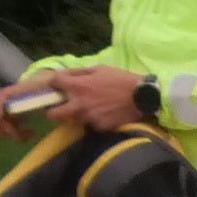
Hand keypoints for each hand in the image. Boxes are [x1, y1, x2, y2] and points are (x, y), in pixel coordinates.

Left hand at [0, 65, 139, 139]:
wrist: (144, 97)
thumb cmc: (121, 79)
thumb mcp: (99, 69)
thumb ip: (78, 73)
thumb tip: (61, 75)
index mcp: (78, 86)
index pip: (53, 84)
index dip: (52, 84)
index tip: (56, 87)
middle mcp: (79, 104)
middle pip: (53, 114)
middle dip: (53, 111)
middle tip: (60, 108)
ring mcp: (89, 118)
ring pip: (72, 121)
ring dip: (75, 116)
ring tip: (87, 110)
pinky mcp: (99, 127)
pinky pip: (89, 125)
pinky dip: (93, 121)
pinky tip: (102, 115)